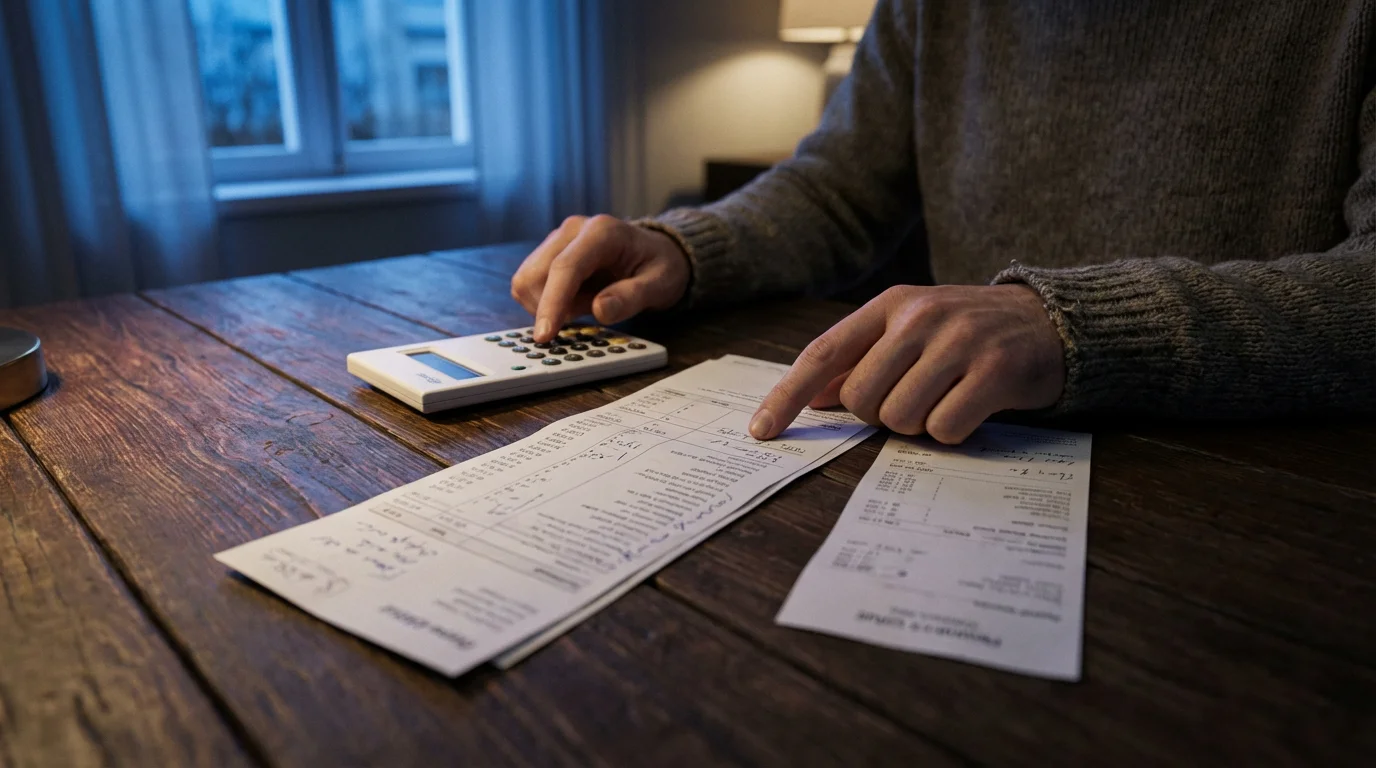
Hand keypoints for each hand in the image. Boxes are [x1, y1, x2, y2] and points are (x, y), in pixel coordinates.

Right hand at [511, 215, 691, 342]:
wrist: (656, 253)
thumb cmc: (660, 267)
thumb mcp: (660, 285)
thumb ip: (631, 297)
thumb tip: (600, 310)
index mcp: (602, 232)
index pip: (565, 267)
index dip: (551, 303)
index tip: (545, 335)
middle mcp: (573, 230)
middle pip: (536, 274)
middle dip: (549, 308)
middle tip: (582, 317)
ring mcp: (558, 239)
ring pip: (526, 279)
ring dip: (546, 305)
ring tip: (583, 306)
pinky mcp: (549, 253)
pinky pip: (531, 283)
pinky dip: (546, 301)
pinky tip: (574, 301)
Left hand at [749, 284, 1065, 443]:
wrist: (1050, 323)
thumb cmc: (968, 334)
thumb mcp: (912, 331)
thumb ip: (863, 358)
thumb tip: (814, 397)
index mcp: (891, 305)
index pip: (823, 354)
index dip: (786, 395)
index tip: (761, 431)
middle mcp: (921, 317)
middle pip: (863, 399)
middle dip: (881, 415)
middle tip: (916, 398)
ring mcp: (959, 341)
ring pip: (900, 418)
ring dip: (919, 425)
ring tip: (946, 399)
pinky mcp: (995, 371)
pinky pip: (945, 428)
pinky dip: (952, 432)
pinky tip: (971, 409)